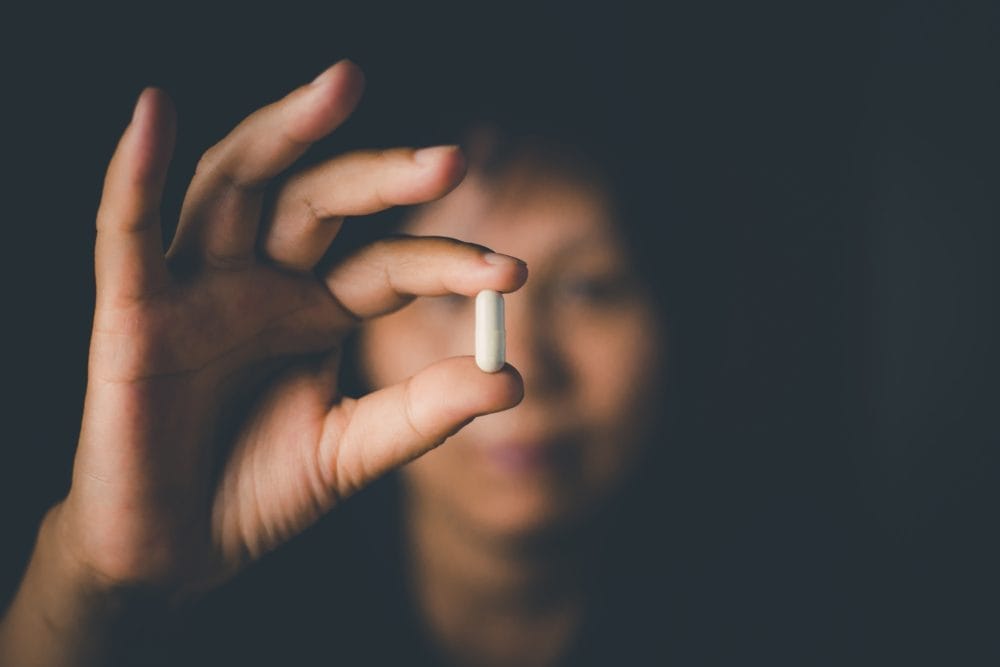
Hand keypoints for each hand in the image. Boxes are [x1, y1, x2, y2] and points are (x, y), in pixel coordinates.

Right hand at [55, 60, 525, 596]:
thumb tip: (515, 380)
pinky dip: (134, 172)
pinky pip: (126, 232)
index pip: (388, 264)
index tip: (511, 274)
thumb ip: (423, 414)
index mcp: (315, 309)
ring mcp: (195, 289)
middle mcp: (260, 282)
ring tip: (343, 87)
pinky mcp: (130, 312)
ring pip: (237, 186)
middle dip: (381, 176)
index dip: (446, 264)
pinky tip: (156, 114)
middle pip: (320, 202)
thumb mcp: (351, 452)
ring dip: (284, 133)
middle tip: (450, 160)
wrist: (174, 556)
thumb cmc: (256, 495)